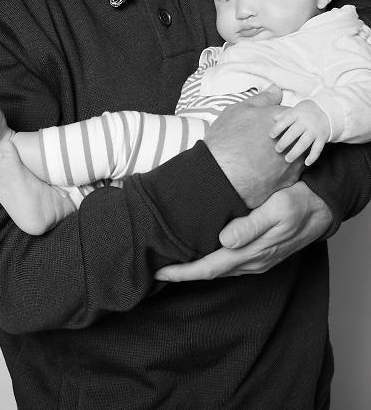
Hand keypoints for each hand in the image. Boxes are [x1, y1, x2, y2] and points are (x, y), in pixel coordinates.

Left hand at [154, 182, 331, 280]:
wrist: (321, 208)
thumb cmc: (297, 203)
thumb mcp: (276, 209)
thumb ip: (250, 226)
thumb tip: (224, 240)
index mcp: (252, 252)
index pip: (209, 267)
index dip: (183, 272)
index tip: (160, 272)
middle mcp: (252, 261)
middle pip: (210, 271)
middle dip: (183, 273)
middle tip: (156, 267)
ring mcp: (257, 260)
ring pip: (219, 268)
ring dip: (196, 268)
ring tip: (173, 261)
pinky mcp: (260, 254)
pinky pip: (230, 263)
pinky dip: (211, 261)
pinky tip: (202, 253)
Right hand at [205, 86, 302, 207]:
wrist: (222, 173)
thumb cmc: (228, 139)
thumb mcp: (240, 111)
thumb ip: (263, 100)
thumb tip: (277, 90)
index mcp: (281, 119)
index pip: (292, 115)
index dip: (282, 119)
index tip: (270, 124)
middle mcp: (293, 139)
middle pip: (299, 134)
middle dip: (289, 136)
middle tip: (268, 142)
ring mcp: (294, 160)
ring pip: (299, 154)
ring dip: (290, 153)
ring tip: (270, 157)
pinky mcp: (290, 180)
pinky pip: (293, 172)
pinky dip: (285, 170)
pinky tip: (271, 169)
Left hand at [270, 99, 330, 165]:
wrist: (329, 111)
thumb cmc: (308, 110)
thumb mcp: (297, 108)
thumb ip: (285, 113)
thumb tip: (273, 118)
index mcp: (298, 113)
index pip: (285, 120)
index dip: (277, 128)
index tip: (271, 136)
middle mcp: (306, 122)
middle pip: (293, 133)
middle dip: (284, 142)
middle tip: (277, 150)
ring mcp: (315, 130)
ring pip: (304, 143)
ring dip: (295, 152)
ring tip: (287, 159)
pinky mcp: (322, 138)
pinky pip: (317, 149)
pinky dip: (313, 157)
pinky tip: (306, 163)